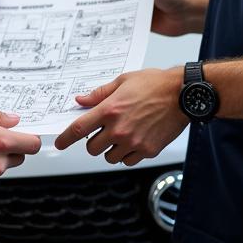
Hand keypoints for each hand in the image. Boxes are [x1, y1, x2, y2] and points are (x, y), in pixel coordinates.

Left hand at [54, 67, 186, 165]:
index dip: (65, 138)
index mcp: (110, 109)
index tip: (60, 143)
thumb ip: (99, 94)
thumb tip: (81, 101)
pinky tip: (133, 141)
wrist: (182, 94)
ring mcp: (133, 142)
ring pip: (109, 157)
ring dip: (110, 149)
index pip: (79, 129)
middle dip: (93, 141)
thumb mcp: (123, 81)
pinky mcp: (147, 151)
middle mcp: (119, 129)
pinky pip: (128, 161)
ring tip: (121, 135)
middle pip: (92, 148)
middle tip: (102, 132)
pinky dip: (127, 155)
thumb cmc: (155, 84)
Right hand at [112, 0, 208, 36]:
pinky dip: (124, 26)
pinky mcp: (143, 22)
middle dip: (110, 1)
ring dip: (115, 15)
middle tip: (101, 7)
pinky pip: (130, 24)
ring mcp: (141, 8)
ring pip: (122, 11)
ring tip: (106, 19)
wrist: (190, 13)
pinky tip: (118, 28)